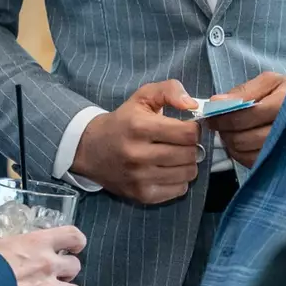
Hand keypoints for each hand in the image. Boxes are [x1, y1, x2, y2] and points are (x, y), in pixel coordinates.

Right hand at [71, 80, 202, 204]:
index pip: (187, 134)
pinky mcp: (142, 195)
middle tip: (183, 142)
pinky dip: (180, 180)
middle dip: (192, 146)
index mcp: (140, 127)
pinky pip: (179, 190)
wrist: (91, 149)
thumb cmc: (123, 121)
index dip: (194, 129)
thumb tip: (192, 105)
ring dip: (188, 163)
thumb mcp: (143, 96)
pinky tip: (169, 170)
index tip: (188, 127)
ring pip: (187, 174)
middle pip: (189, 154)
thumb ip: (170, 90)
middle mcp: (138, 154)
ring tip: (177, 155)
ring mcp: (140, 177)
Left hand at [201, 70, 285, 168]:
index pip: (248, 114)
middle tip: (218, 124)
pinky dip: (240, 154)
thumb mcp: (270, 82)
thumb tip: (217, 102)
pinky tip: (242, 143)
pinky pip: (253, 163)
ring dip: (231, 143)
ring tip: (230, 131)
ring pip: (246, 152)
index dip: (224, 116)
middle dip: (225, 131)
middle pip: (244, 137)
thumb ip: (244, 91)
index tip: (211, 114)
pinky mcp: (282, 161)